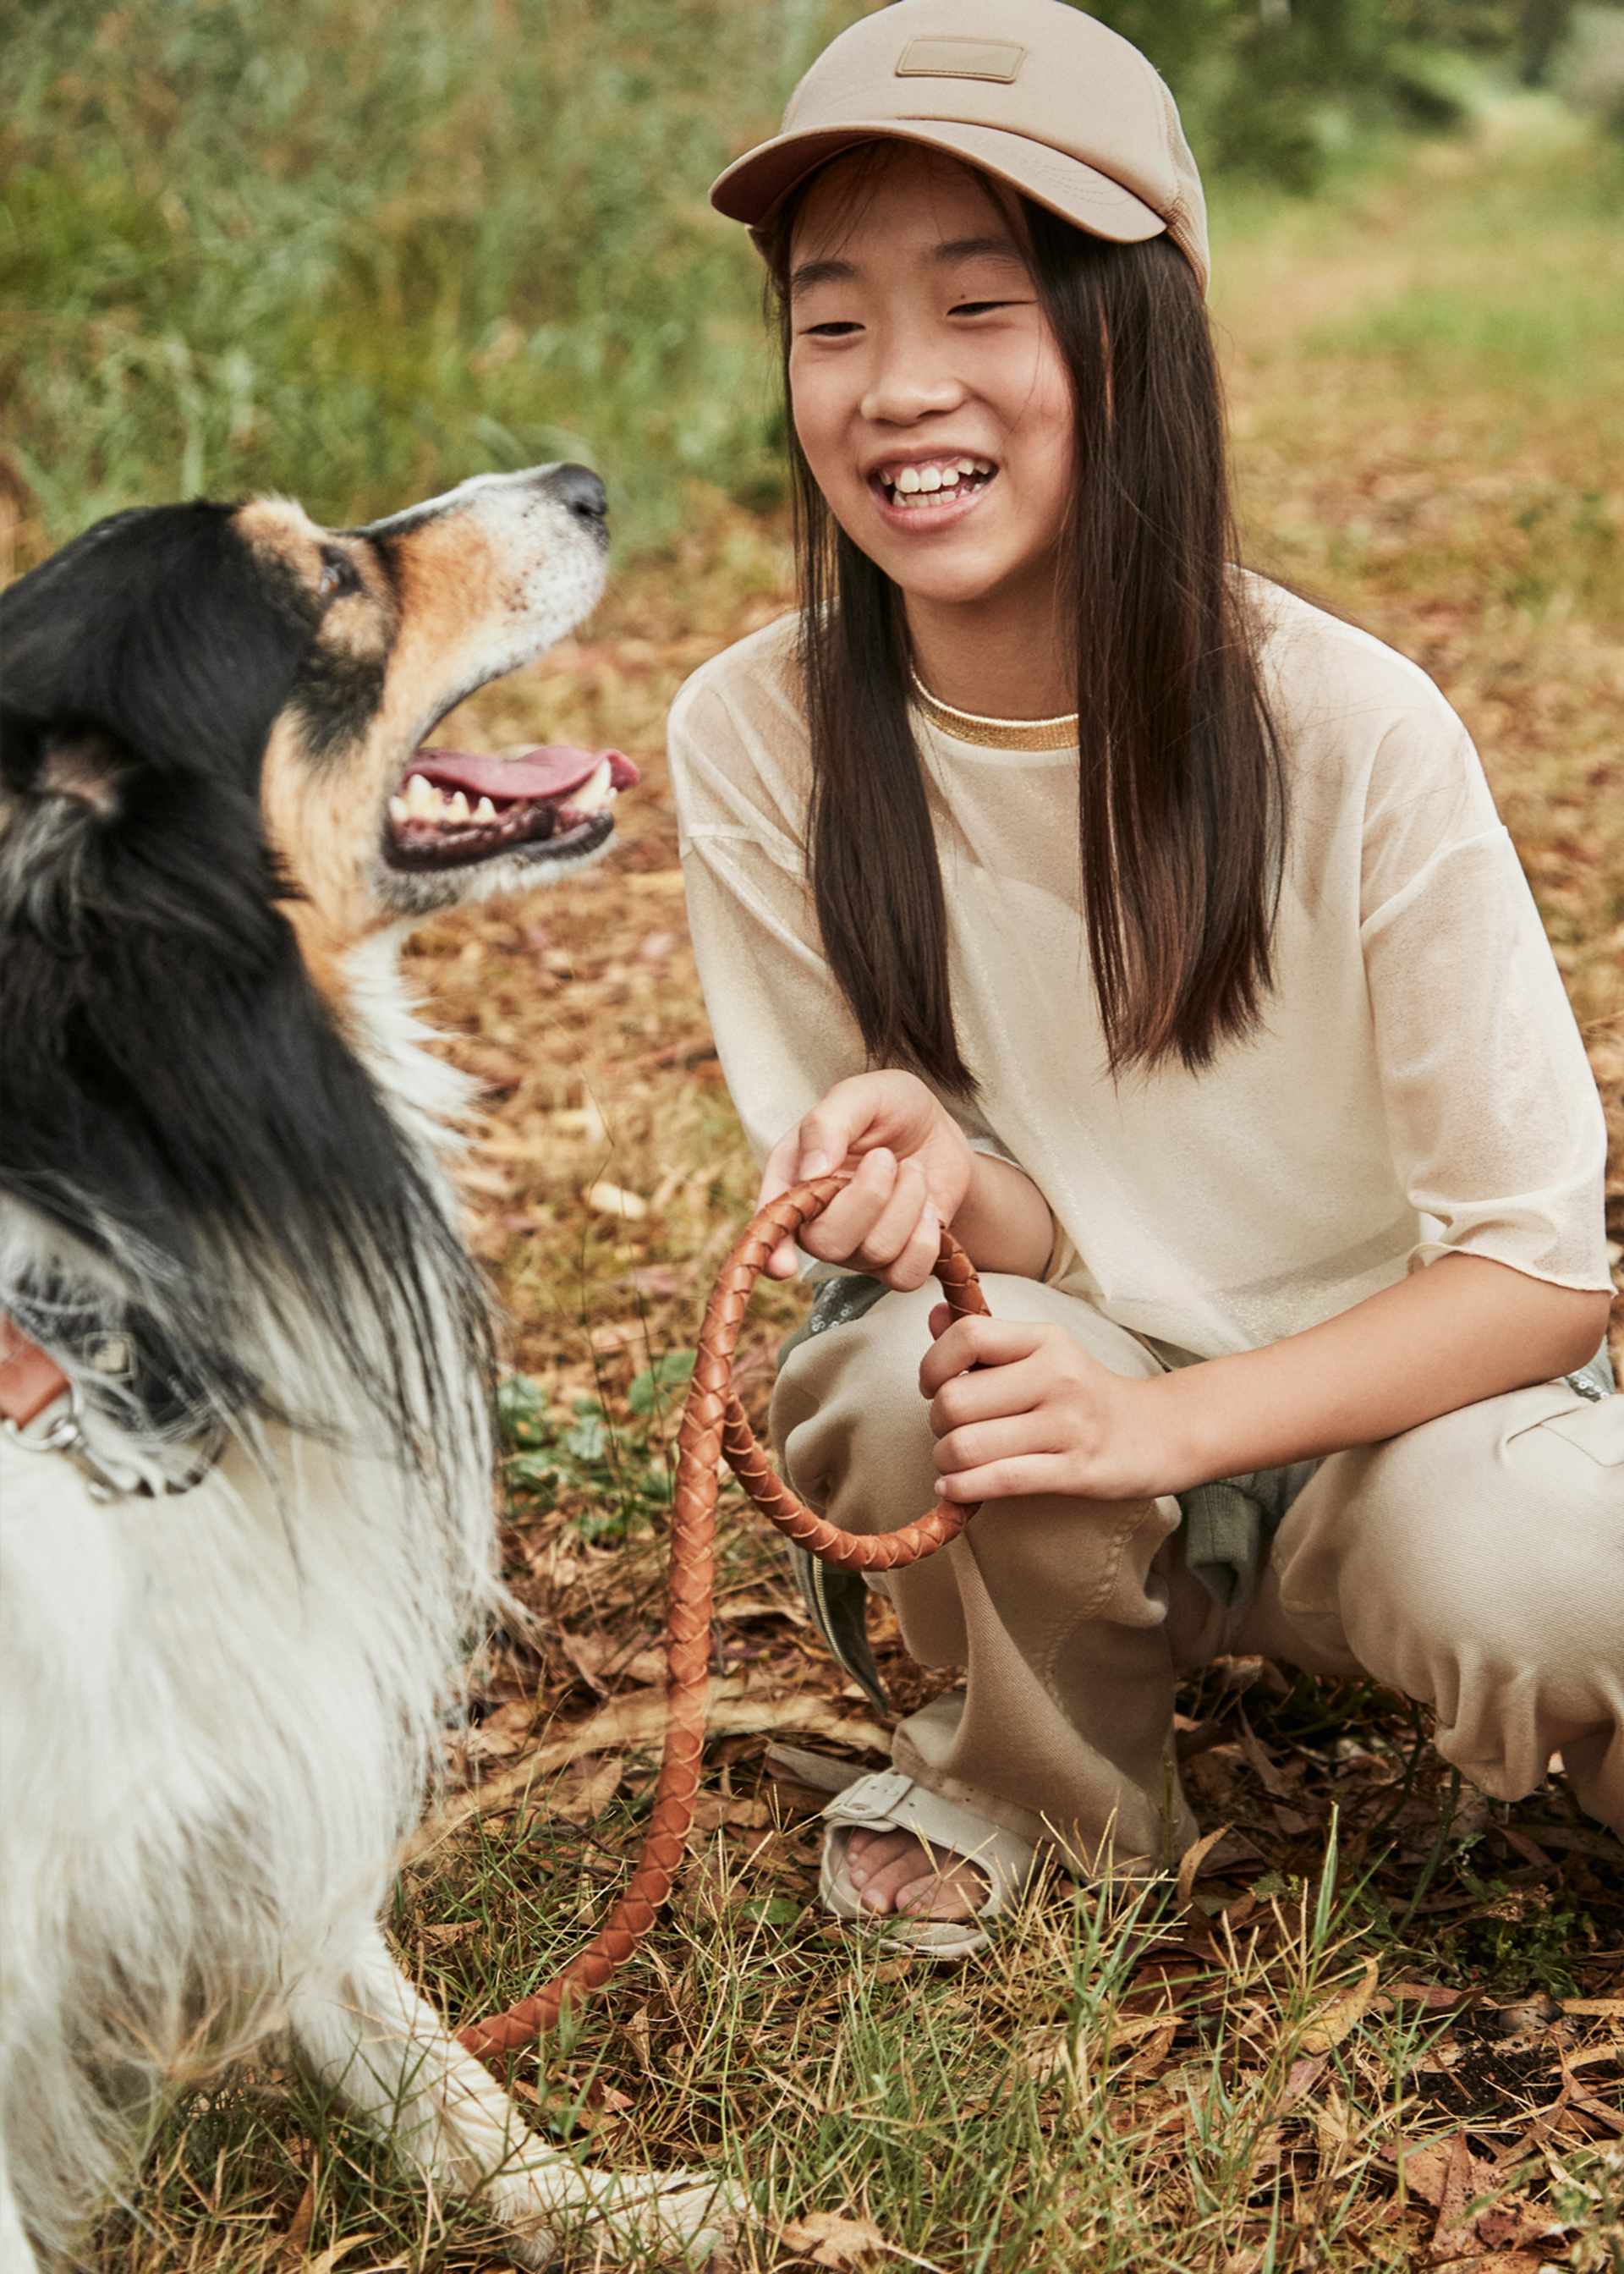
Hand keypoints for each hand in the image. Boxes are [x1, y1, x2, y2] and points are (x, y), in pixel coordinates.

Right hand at [756, 1072, 974, 1290]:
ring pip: (876, 1252)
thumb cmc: (889, 1109)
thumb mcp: (860, 1095)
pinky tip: (927, 1208)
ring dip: (907, 1203)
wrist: (937, 1128)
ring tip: (912, 1170)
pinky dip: (925, 1240)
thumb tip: (813, 1172)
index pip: (773, 1223)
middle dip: (869, 1197)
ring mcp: (857, 1247)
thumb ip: (829, 1123)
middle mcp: (818, 1221)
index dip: (774, 1249)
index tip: (785, 1265)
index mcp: (794, 1179)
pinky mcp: (896, 1261)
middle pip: (829, 1243)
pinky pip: (907, 1275)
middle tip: (886, 1157)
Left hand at [919, 1308, 1174, 1505]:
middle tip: (950, 1431)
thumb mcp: (1044, 1353)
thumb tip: (935, 1314)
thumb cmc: (1085, 1393)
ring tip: (953, 1462)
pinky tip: (952, 1488)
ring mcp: (1068, 1425)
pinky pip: (1000, 1480)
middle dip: (937, 1423)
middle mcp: (1057, 1376)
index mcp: (1045, 1341)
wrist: (1158, 1432)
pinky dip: (962, 1488)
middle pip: (956, 1399)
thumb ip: (987, 1339)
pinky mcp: (1076, 1470)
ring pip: (969, 1446)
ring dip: (946, 1460)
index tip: (931, 1386)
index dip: (933, 1364)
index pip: (967, 1336)